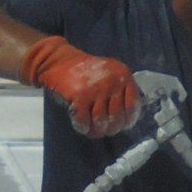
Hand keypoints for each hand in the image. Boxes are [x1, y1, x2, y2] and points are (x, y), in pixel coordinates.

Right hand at [18, 35, 139, 138]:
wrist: (58, 60)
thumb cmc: (87, 72)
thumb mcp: (111, 74)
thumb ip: (122, 92)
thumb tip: (130, 118)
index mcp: (123, 75)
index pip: (133, 106)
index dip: (128, 120)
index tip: (121, 125)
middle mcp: (112, 81)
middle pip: (118, 118)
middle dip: (111, 129)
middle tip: (104, 129)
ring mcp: (96, 88)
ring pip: (101, 122)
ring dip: (96, 131)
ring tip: (92, 130)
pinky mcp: (79, 96)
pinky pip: (84, 122)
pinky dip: (82, 127)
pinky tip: (81, 125)